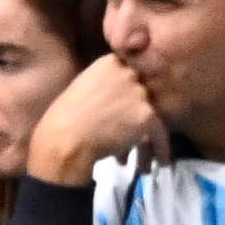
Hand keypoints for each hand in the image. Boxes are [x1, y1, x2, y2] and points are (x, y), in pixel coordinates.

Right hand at [26, 53, 168, 188]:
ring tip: (145, 157)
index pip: (132, 72)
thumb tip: (118, 100)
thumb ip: (104, 86)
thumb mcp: (82, 88)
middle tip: (135, 134)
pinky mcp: (146, 114)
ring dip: (149, 135)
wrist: (65, 138)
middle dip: (140, 114)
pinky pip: (160, 133)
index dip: (133, 91)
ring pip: (153, 115)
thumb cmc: (64, 119)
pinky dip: (161, 149)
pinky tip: (161, 162)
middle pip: (144, 92)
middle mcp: (128, 72)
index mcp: (109, 63)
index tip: (132, 108)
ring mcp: (139, 93)